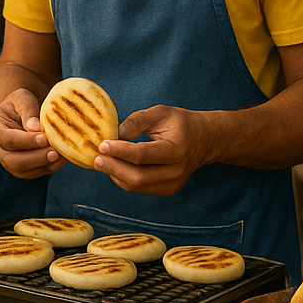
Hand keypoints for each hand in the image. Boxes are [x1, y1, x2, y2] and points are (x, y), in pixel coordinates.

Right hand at [0, 89, 63, 178]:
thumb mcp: (22, 98)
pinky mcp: (18, 169)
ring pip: (23, 171)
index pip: (8, 140)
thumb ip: (28, 110)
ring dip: (43, 165)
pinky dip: (47, 168)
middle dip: (36, 158)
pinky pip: (32, 174)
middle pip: (14, 161)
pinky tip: (61, 159)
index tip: (44, 138)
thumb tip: (35, 128)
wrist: (19, 113)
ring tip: (61, 156)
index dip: (26, 141)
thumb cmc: (20, 103)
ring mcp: (5, 161)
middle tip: (56, 152)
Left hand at [95, 105, 217, 195]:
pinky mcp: (168, 190)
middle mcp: (177, 171)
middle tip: (96, 158)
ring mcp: (173, 184)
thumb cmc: (181, 124)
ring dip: (116, 174)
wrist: (205, 140)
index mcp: (177, 150)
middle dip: (113, 168)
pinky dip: (124, 179)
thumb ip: (138, 120)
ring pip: (137, 186)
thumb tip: (116, 133)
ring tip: (102, 161)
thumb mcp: (162, 113)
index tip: (102, 144)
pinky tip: (115, 167)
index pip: (142, 155)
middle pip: (138, 177)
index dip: (119, 151)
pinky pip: (140, 188)